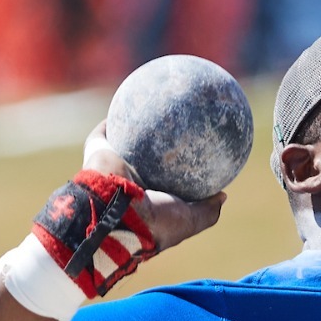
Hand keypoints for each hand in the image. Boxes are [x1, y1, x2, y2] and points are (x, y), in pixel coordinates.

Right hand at [83, 122, 225, 251]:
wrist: (116, 212)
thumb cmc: (154, 220)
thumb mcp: (189, 220)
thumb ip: (207, 211)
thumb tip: (222, 195)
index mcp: (147, 202)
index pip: (166, 186)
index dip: (179, 173)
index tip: (195, 158)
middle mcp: (130, 184)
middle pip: (145, 161)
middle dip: (156, 149)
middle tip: (176, 130)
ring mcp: (112, 168)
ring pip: (124, 143)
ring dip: (135, 129)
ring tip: (153, 111)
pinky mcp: (98, 152)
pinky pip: (106, 129)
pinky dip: (115, 117)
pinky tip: (133, 100)